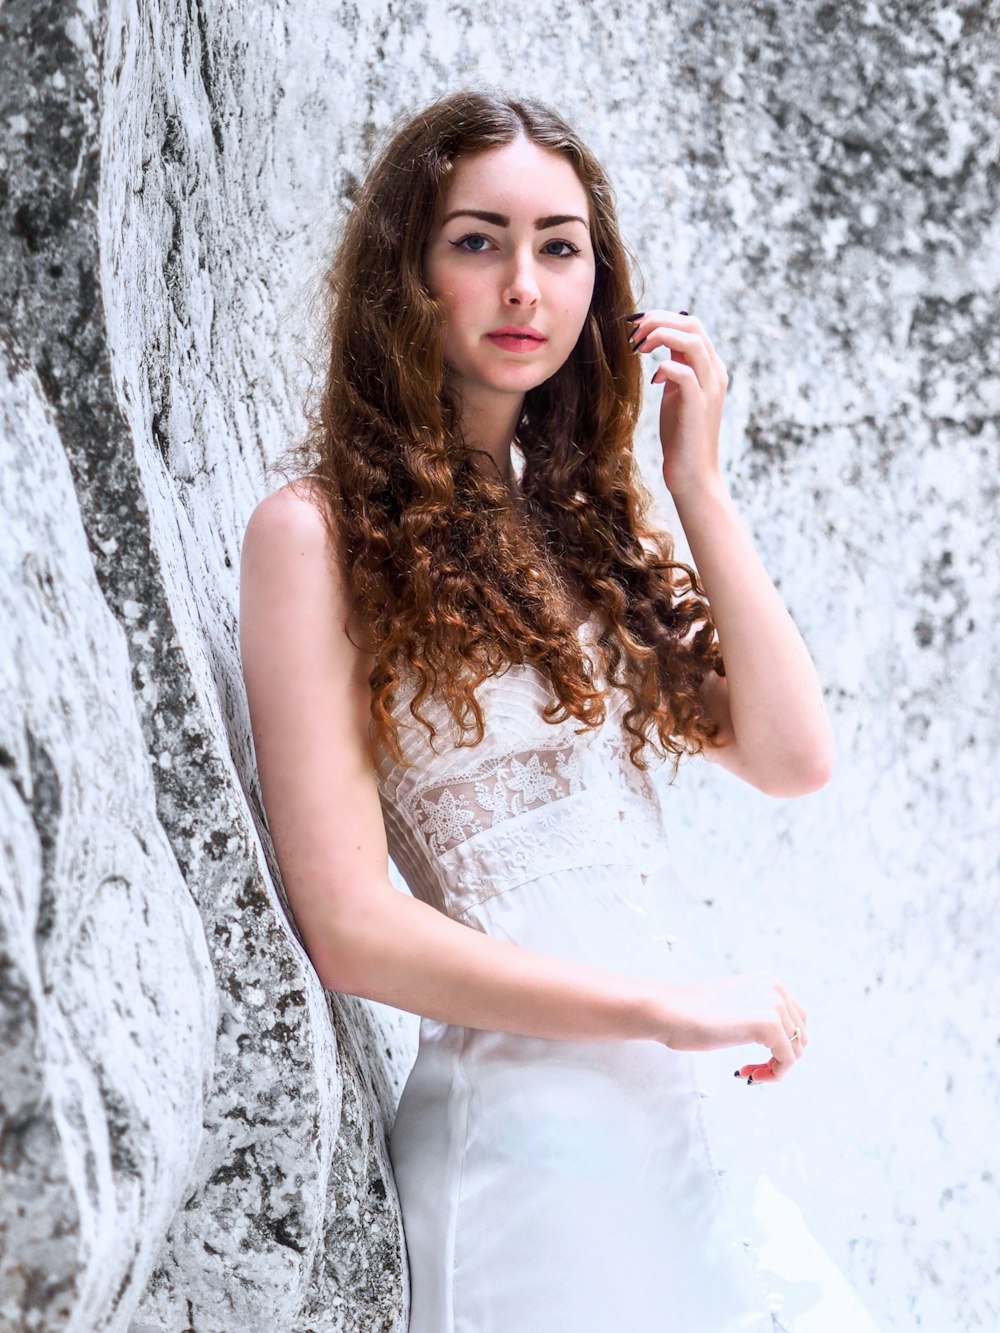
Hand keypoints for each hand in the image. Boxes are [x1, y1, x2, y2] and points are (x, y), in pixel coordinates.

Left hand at [628, 309, 728, 499]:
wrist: (694, 475)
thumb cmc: (681, 436)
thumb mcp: (677, 394)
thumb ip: (676, 367)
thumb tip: (659, 342)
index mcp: (710, 368)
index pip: (691, 325)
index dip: (662, 318)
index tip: (635, 328)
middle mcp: (715, 373)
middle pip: (692, 325)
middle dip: (658, 321)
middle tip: (633, 335)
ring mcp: (709, 389)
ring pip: (692, 341)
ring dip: (660, 336)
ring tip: (638, 347)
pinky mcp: (698, 407)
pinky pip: (685, 373)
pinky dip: (665, 367)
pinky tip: (654, 380)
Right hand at [657, 972, 808, 1083]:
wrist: (672, 1012)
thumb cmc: (694, 1015)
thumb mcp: (737, 1007)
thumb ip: (759, 1014)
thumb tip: (782, 1044)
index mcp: (769, 982)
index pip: (797, 1019)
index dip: (782, 1044)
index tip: (758, 1058)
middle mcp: (776, 988)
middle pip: (801, 1035)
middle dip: (780, 1058)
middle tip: (754, 1070)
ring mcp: (774, 1004)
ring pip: (796, 1050)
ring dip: (776, 1068)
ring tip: (751, 1073)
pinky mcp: (768, 1023)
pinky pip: (787, 1060)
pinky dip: (773, 1074)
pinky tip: (748, 1073)